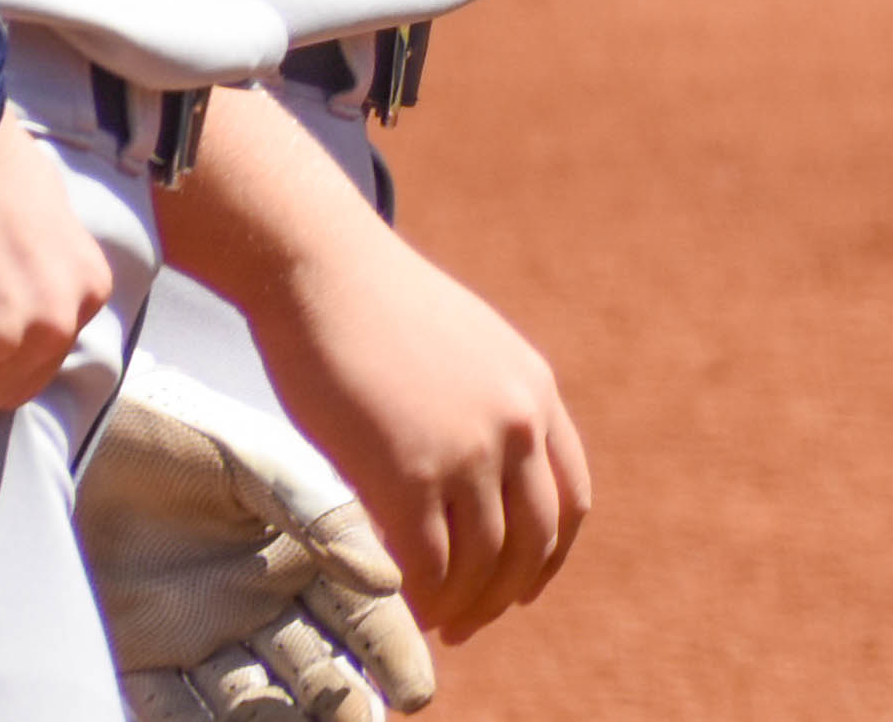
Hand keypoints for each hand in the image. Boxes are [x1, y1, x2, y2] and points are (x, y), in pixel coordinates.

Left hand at [81, 355, 438, 720]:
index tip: (415, 691)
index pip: (358, 614)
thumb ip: (322, 513)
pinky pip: (168, 707)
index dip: (390, 651)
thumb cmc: (178, 429)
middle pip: (313, 670)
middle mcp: (257, 602)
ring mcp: (198, 634)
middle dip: (341, 704)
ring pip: (248, 700)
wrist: (76, 427)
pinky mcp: (137, 655)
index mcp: (299, 554)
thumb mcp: (257, 458)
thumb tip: (387, 581)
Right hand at [246, 206, 592, 640]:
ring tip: (433, 623)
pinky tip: (401, 606)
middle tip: (469, 622)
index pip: (570, 497)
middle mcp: (517, 422)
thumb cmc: (373, 307)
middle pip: (536, 540)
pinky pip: (430, 564)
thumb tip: (479, 467)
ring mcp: (468, 448)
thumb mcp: (464, 348)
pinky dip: (421, 598)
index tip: (520, 586)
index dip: (549, 555)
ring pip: (485, 562)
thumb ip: (485, 405)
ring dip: (462, 605)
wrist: (322, 270)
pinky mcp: (410, 471)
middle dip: (505, 593)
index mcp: (535, 390)